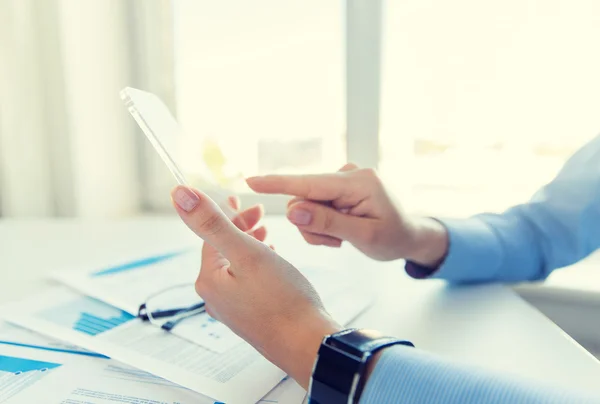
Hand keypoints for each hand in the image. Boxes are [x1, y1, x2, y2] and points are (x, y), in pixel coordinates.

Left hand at [170, 186, 340, 388]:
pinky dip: (256, 265)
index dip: (228, 213)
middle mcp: (216, 298)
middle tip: (259, 213)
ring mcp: (233, 310)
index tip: (242, 198)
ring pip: (236, 266)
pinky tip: (272, 263)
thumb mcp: (247, 253)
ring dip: (249, 245)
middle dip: (239, 228)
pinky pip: (246, 282)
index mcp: (209, 280)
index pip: (211, 235)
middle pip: (222, 250)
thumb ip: (213, 223)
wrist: (308, 344)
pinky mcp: (251, 318)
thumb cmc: (282, 300)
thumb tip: (179, 194)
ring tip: (266, 234)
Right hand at [246, 164, 447, 265]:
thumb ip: (327, 223)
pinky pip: (314, 205)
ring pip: (306, 205)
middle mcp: (348, 174)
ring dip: (318, 227)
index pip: (309, 183)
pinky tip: (342, 230)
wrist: (409, 236)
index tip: (250, 181)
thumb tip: (292, 211)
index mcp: (358, 182)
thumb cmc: (393, 238)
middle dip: (312, 225)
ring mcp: (343, 179)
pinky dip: (322, 223)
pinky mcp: (339, 187)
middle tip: (336, 243)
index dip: (277, 184)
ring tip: (342, 238)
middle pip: (305, 199)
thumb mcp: (363, 236)